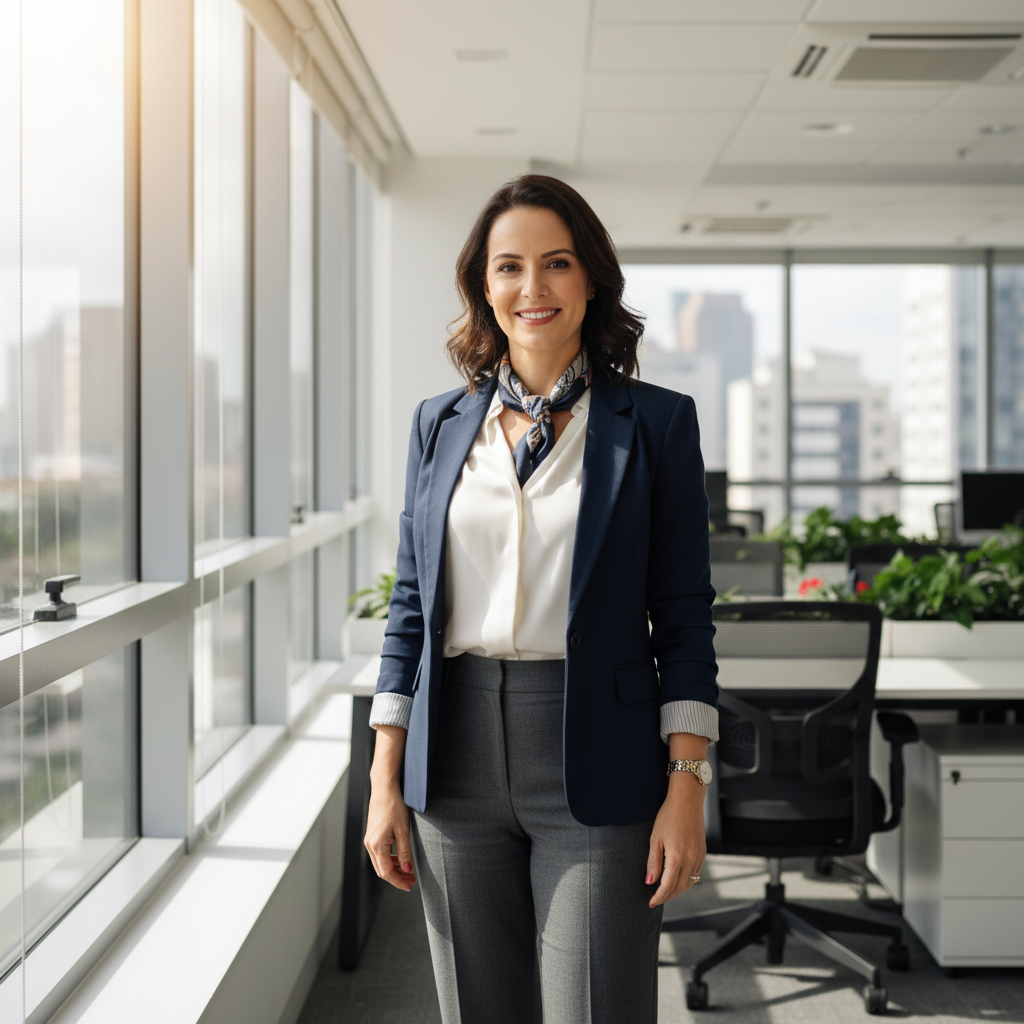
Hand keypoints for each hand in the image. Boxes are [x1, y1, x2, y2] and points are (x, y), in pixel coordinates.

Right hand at [364, 779, 416, 890]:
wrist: (384, 789)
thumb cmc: (394, 806)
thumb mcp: (403, 830)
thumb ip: (405, 852)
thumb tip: (408, 870)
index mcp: (377, 845)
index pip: (387, 872)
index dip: (398, 881)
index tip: (410, 885)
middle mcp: (370, 844)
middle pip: (382, 870)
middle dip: (397, 878)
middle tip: (412, 881)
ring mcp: (369, 840)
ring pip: (380, 863)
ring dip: (394, 870)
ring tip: (408, 872)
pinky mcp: (372, 836)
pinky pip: (379, 854)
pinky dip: (390, 860)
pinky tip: (401, 860)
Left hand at [645, 774, 705, 908]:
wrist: (687, 800)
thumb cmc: (668, 816)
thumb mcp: (655, 838)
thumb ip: (653, 862)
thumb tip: (650, 882)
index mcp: (677, 857)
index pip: (668, 886)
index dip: (659, 897)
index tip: (650, 902)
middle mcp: (691, 860)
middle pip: (679, 888)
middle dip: (667, 896)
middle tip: (656, 899)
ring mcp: (699, 857)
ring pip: (689, 883)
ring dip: (677, 891)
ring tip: (665, 892)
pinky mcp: (703, 852)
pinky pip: (696, 874)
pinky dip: (687, 881)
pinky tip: (678, 880)